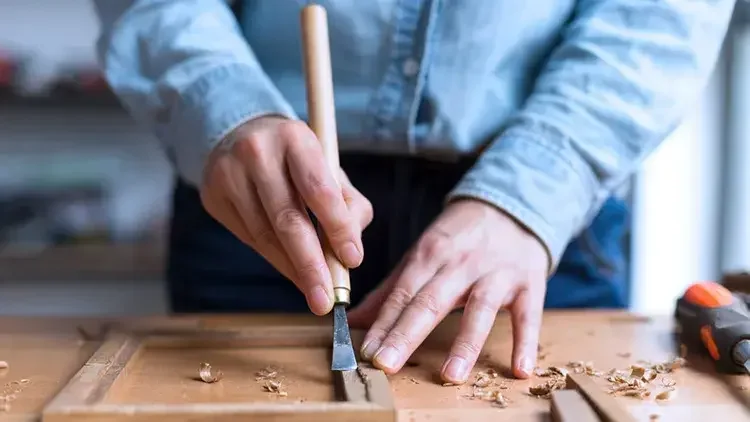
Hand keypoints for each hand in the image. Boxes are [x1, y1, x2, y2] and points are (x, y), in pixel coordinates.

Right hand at [200, 116, 372, 314]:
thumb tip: (349, 255)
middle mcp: (258, 152)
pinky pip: (248, 238)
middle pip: (287, 218)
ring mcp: (229, 173)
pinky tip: (292, 272)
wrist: (240, 135)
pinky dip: (275, 259)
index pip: (319, 189)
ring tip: (314, 292)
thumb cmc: (297, 160)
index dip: (337, 228)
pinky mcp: (212, 194)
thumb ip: (350, 206)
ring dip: (293, 269)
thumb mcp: (330, 168)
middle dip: (310, 265)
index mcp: (295, 138)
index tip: (353, 260)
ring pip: (265, 234)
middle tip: (326, 299)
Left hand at [348, 199, 548, 382]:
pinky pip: (528, 316)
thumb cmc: (460, 238)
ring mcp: (497, 274)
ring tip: (450, 375)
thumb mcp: (423, 254)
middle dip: (407, 334)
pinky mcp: (529, 284)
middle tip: (386, 364)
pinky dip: (525, 342)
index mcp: (430, 255)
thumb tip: (354, 320)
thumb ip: (391, 290)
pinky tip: (518, 369)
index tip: (366, 352)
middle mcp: (461, 264)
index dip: (384, 323)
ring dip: (465, 344)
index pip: (403, 293)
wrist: (512, 206)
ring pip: (480, 310)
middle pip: (431, 302)